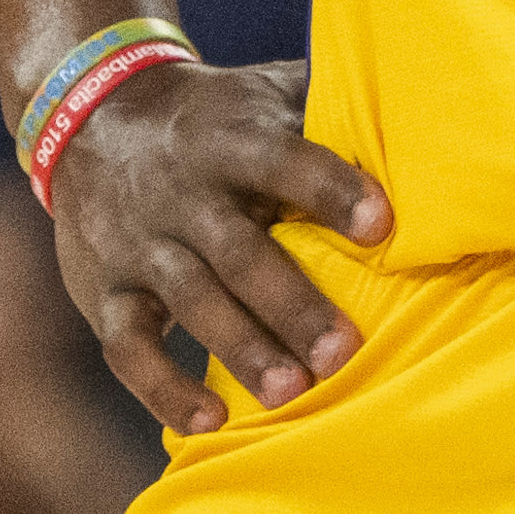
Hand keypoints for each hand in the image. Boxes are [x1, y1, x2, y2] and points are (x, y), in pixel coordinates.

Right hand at [44, 56, 391, 435]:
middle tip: (343, 351)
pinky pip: (127, 344)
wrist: (91, 113)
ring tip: (292, 393)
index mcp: (231, 138)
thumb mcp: (263, 92)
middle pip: (235, 249)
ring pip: (188, 298)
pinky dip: (163, 386)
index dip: (330, 188)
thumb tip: (423, 116)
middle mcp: (181, 191)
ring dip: (240, 347)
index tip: (380, 225)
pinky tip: (210, 421)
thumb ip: (328, 105)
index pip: (282, 159)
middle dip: (290, 302)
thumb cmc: (214, 116)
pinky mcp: (104, 288)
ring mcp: (139, 242)